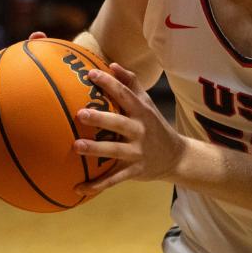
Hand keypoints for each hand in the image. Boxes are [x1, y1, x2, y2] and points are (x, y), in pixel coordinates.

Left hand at [72, 64, 186, 195]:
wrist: (175, 156)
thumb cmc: (153, 124)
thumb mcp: (147, 103)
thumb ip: (131, 83)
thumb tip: (112, 64)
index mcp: (141, 112)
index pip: (124, 94)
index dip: (109, 83)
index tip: (91, 74)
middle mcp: (140, 131)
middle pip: (119, 123)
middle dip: (100, 119)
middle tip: (80, 114)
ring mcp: (137, 152)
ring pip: (115, 151)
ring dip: (96, 150)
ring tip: (76, 147)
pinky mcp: (134, 171)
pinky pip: (113, 179)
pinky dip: (96, 185)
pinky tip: (77, 188)